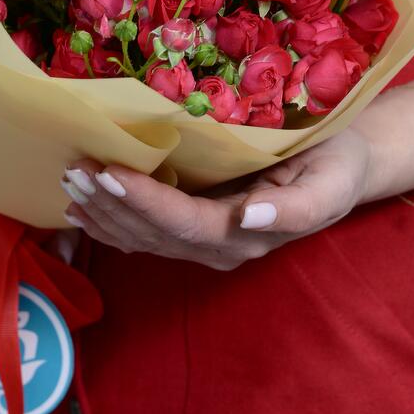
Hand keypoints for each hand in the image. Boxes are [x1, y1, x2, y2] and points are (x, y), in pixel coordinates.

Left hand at [60, 126, 372, 270]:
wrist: (343, 167)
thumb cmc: (337, 167)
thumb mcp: (330, 185)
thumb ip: (294, 210)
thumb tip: (248, 221)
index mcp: (247, 237)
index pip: (183, 223)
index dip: (143, 201)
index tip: (108, 172)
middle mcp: (219, 246)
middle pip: (153, 233)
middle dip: (110, 204)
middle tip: (74, 170)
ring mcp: (205, 241)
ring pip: (142, 236)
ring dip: (103, 211)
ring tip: (71, 181)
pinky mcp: (197, 227)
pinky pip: (146, 232)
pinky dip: (111, 219)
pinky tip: (83, 206)